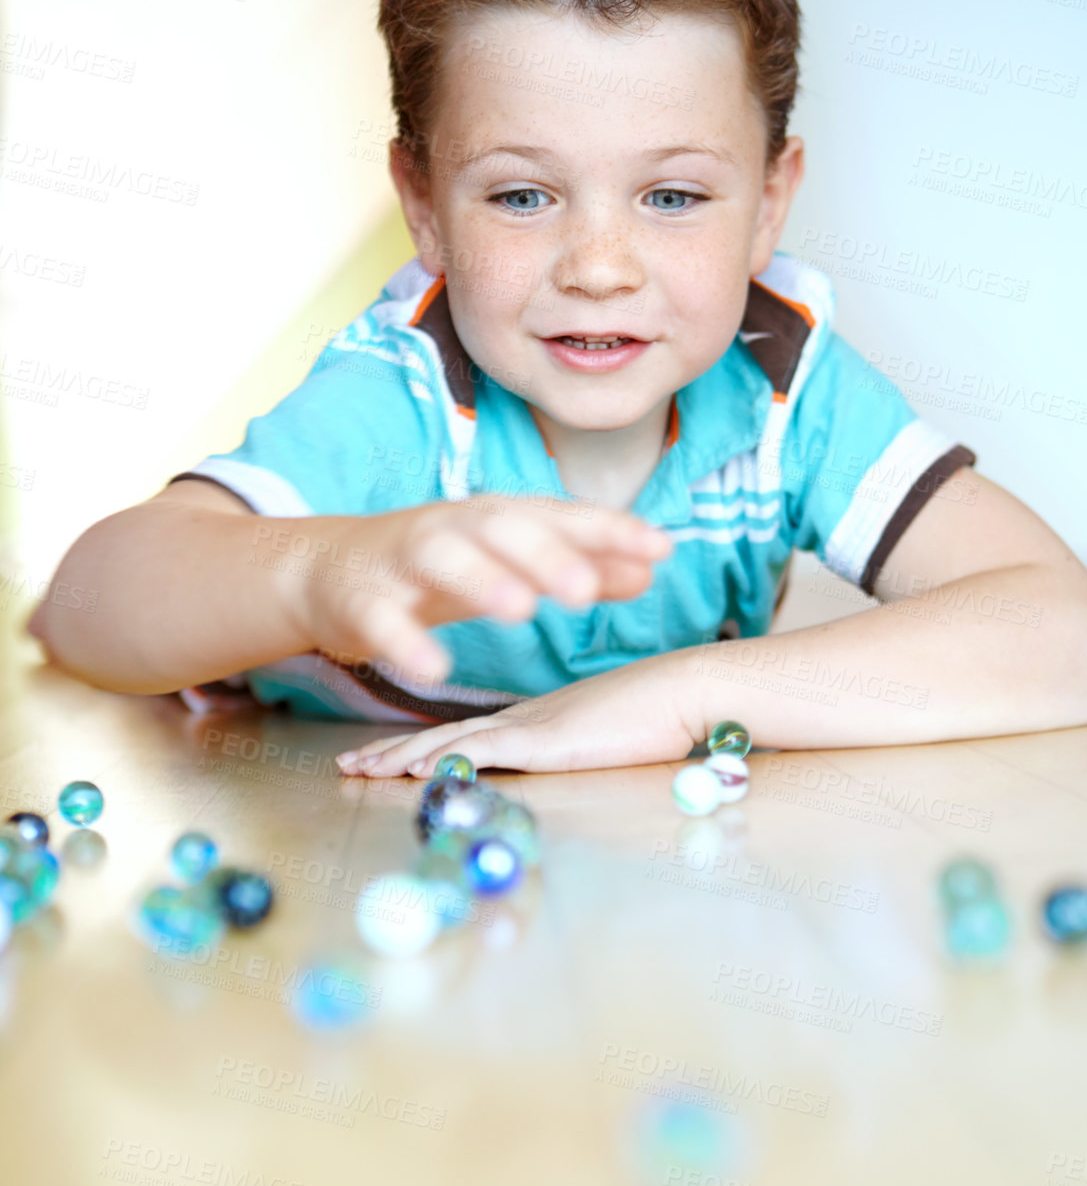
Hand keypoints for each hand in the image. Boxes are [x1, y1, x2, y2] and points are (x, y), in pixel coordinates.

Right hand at [302, 495, 672, 684]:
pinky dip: (406, 641)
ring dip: (481, 580)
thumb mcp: (509, 566)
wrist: (326, 570)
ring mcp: (403, 562)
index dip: (608, 530)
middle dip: (545, 556)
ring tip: (521, 611)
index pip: (559, 517)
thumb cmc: (435, 569)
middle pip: (502, 531)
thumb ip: (579, 567)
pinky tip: (435, 668)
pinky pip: (382, 618)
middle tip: (587, 589)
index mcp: (495, 520)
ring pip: (443, 560)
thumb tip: (650, 570)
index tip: (660, 548)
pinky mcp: (361, 600)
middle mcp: (452, 528)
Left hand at [335, 649, 705, 775]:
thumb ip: (591, 748)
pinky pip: (478, 751)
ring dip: (400, 758)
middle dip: (393, 751)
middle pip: (443, 736)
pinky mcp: (542, 740)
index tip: (390, 756)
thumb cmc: (666, 715)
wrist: (689, 690)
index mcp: (540, 718)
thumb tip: (584, 763)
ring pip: (448, 743)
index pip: (468, 733)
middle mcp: (524, 719)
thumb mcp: (616, 735)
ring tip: (360, 770)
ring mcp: (530, 727)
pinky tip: (409, 772)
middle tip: (351, 762)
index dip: (425, 745)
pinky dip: (440, 761)